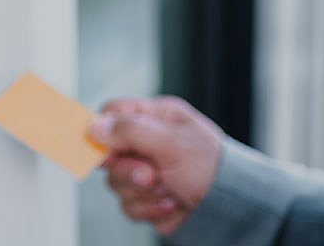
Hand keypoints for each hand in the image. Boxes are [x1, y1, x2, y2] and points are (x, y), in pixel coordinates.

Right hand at [88, 96, 223, 235]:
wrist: (229, 209)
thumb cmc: (212, 167)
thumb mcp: (172, 142)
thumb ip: (131, 131)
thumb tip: (94, 126)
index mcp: (156, 119)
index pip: (113, 114)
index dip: (103, 131)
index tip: (108, 148)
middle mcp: (148, 143)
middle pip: (109, 154)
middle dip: (129, 171)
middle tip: (151, 174)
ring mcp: (145, 172)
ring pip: (116, 183)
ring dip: (142, 192)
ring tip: (168, 189)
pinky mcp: (145, 198)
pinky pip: (128, 205)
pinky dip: (148, 208)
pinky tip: (170, 203)